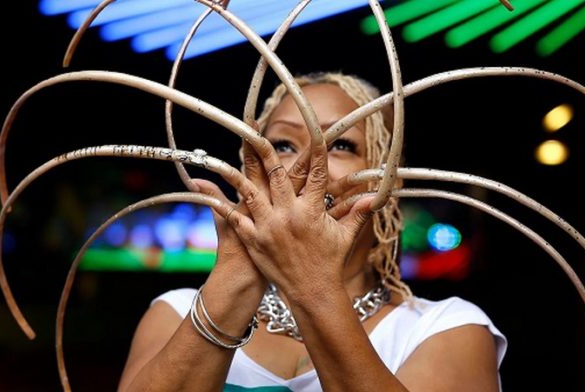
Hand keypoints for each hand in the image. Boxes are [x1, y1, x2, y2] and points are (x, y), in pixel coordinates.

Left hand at [225, 138, 374, 297]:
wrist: (313, 293)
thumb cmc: (330, 264)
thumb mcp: (346, 236)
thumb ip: (358, 213)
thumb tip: (375, 198)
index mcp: (312, 211)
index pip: (316, 174)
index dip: (317, 151)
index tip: (315, 132)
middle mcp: (289, 215)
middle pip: (276, 174)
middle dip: (265, 149)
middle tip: (254, 130)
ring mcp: (269, 227)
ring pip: (250, 192)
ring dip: (237, 172)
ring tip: (223, 155)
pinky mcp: (255, 241)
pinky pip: (235, 219)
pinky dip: (222, 205)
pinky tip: (208, 192)